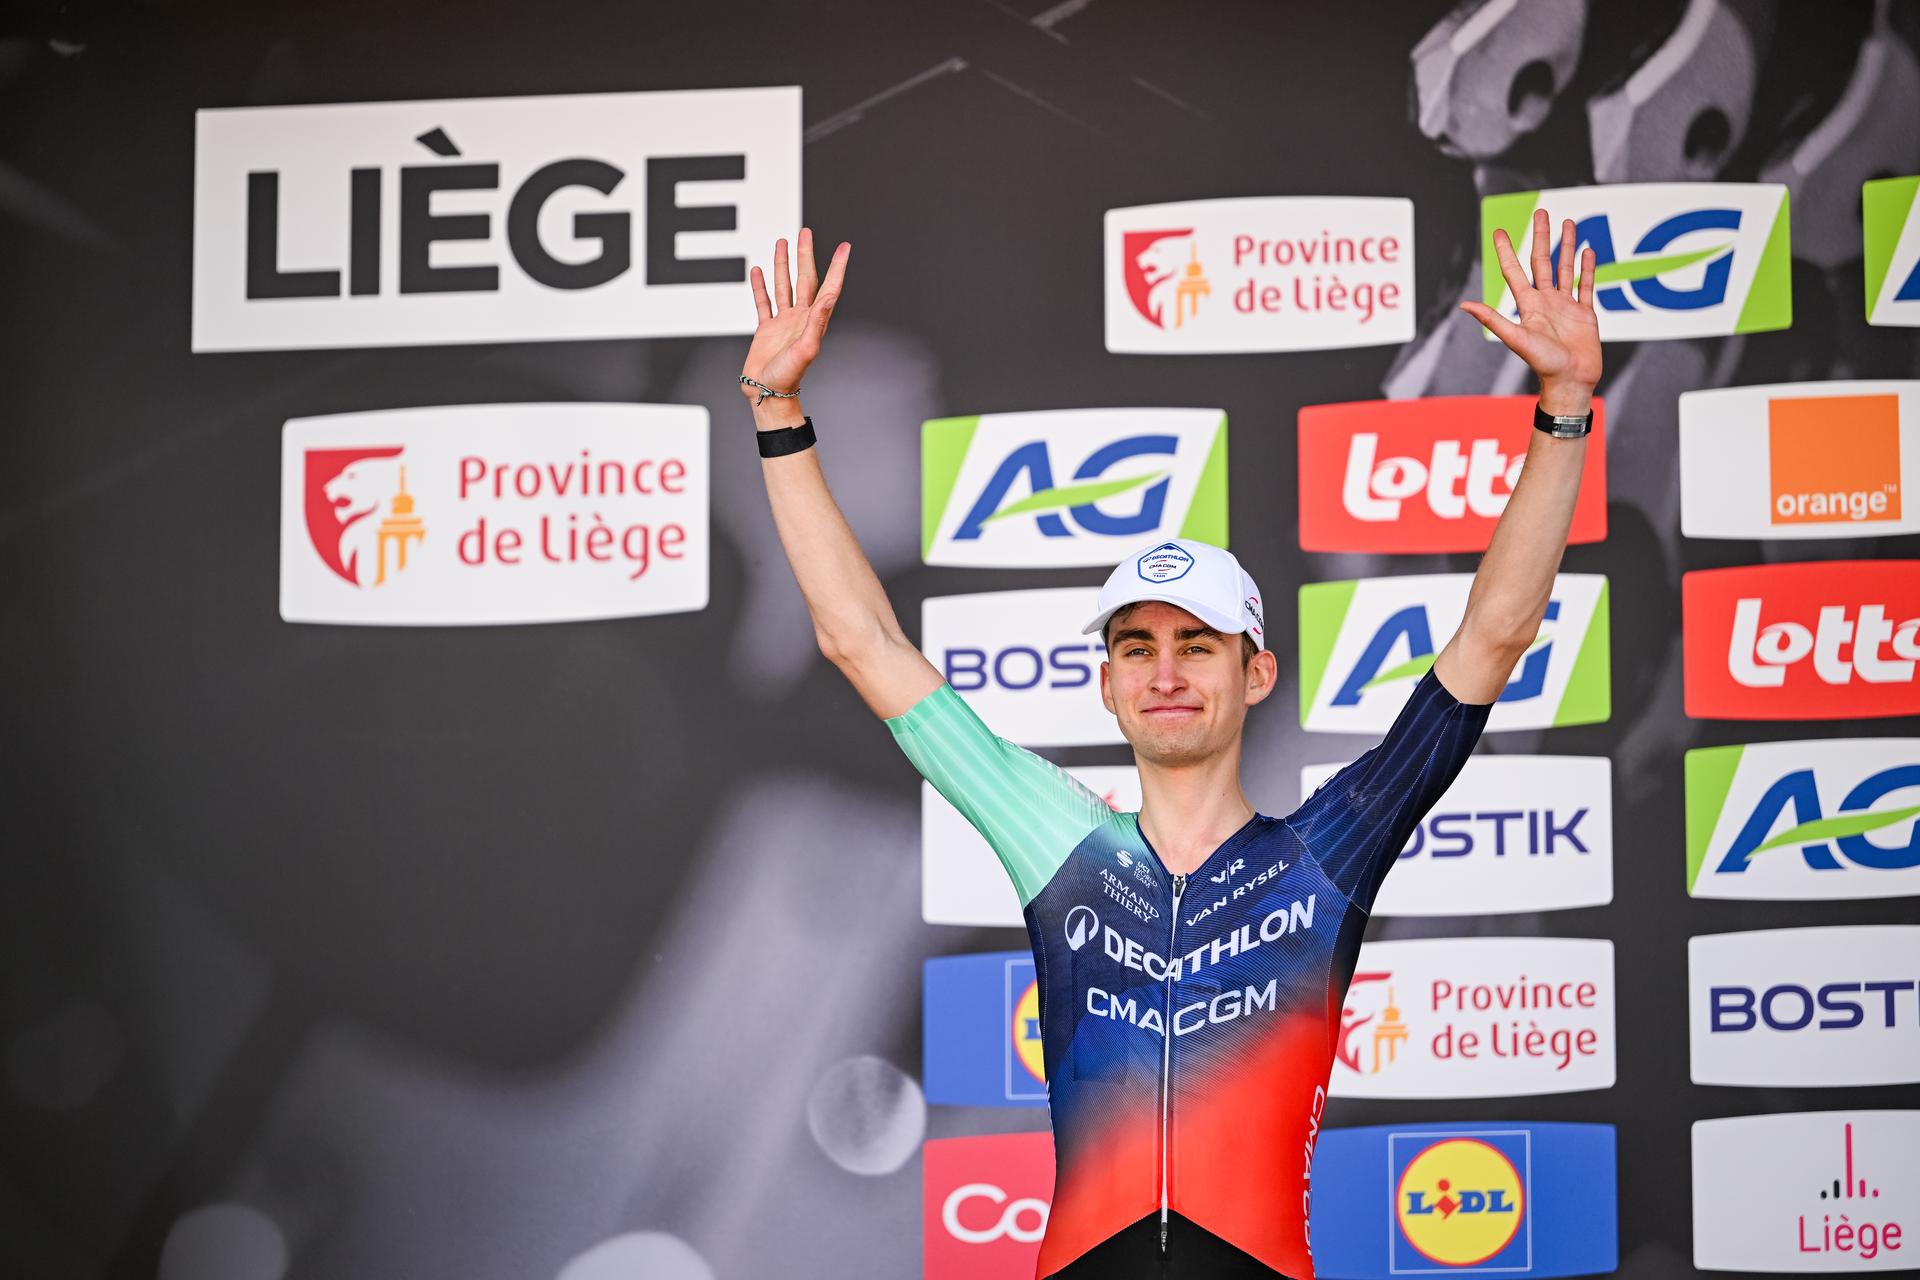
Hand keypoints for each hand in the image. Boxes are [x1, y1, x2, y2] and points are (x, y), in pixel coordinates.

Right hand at [742, 227, 848, 402]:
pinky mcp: (766, 329)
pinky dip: (760, 286)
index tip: (844, 247)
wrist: (768, 393)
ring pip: (783, 285)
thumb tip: (828, 296)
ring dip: (783, 264)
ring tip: (782, 242)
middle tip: (804, 232)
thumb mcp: (807, 348)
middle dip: (805, 255)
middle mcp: (800, 318)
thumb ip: (818, 322)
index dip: (836, 267)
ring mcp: (783, 322)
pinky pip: (763, 301)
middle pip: (804, 278)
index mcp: (813, 320)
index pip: (828, 287)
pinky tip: (759, 270)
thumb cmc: (788, 377)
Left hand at [1461, 209, 1601, 411]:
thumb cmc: (1543, 364)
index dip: (1506, 251)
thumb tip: (1464, 306)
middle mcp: (1546, 302)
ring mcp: (1566, 306)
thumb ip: (1493, 319)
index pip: (1515, 271)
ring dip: (1566, 246)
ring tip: (1568, 222)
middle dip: (1542, 236)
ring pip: (1566, 269)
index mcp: (1529, 305)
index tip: (1500, 231)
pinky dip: (1587, 269)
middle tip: (1542, 211)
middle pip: (1542, 262)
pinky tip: (1587, 251)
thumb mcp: (1516, 338)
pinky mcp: (1585, 314)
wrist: (1570, 381)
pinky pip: (1586, 286)